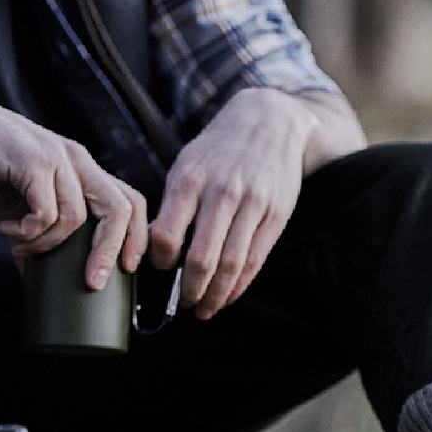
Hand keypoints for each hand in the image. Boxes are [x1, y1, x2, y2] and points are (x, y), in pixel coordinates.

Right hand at [0, 93, 147, 289]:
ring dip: (47, 245)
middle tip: (92, 281)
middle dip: (110, 252)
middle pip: (119, 209)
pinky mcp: (34, 161)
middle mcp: (78, 160)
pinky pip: (45, 213)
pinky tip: (6, 229)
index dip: (136, 237)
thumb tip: (38, 277)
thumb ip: (39, 233)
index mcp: (84, 170)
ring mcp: (58, 158)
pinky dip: (27, 232)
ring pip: (75, 218)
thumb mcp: (22, 204)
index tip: (127, 269)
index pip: (129, 201)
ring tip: (20, 248)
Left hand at [148, 88, 317, 318]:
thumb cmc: (220, 150)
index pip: (168, 236)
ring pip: (231, 265)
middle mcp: (222, 193)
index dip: (161, 262)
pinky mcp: (275, 215)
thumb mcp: (188, 165)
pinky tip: (228, 295)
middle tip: (186, 303)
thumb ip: (174, 205)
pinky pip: (255, 260)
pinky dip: (240, 285)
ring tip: (206, 309)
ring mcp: (252, 205)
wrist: (269, 122)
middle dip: (191, 290)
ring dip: (216, 295)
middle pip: (202, 259)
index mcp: (190, 180)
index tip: (162, 268)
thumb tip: (156, 248)